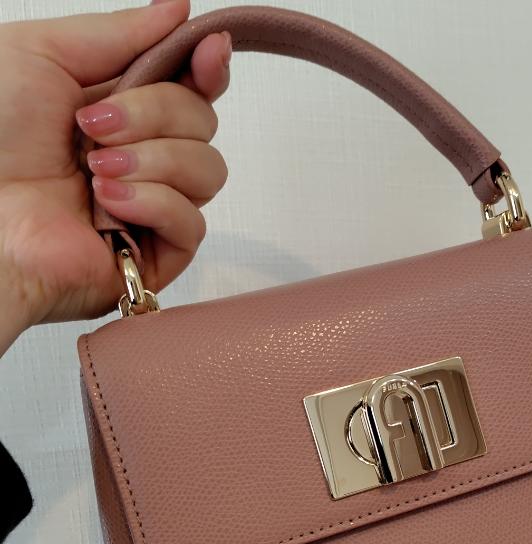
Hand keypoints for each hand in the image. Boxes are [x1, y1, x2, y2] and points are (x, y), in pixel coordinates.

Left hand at [0, 0, 230, 355]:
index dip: (209, 67)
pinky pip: (193, 221)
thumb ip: (115, 32)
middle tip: (92, 125)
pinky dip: (151, 204)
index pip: (193, 87)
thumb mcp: (41, 56)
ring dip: (152, 161)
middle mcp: (147, 154)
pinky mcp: (162, 251)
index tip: (210, 50)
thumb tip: (178, 9)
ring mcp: (157, 204)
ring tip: (94, 171)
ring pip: (208, 169)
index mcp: (123, 108)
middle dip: (154, 114)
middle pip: (204, 120)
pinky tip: (107, 206)